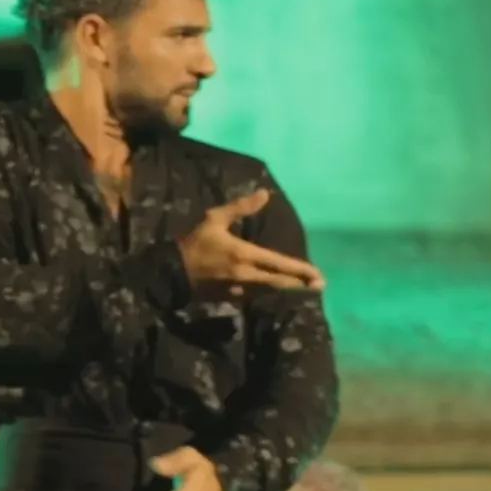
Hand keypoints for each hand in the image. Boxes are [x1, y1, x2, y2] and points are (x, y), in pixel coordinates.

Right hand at [176, 190, 325, 296]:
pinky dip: (269, 295)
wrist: (171, 271)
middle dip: (301, 284)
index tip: (318, 274)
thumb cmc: (194, 242)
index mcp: (244, 254)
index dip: (301, 270)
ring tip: (304, 289)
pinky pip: (255, 297)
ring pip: (270, 292)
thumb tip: (265, 193)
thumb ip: (241, 207)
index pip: (279, 263)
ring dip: (287, 290)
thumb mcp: (214, 218)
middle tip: (319, 285)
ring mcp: (239, 289)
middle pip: (280, 282)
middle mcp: (246, 275)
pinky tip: (276, 294)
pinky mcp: (230, 298)